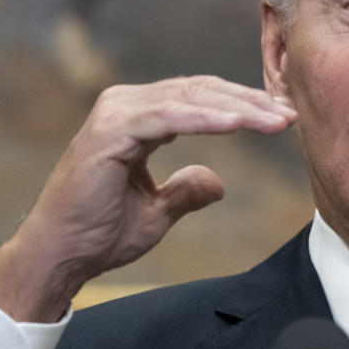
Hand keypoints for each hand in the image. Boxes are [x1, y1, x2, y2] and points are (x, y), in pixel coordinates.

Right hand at [0, 75, 296, 321]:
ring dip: (237, 109)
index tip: (281, 118)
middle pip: (201, 92)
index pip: (200, 98)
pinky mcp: (110, 130)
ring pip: (190, 98)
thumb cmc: (100, 234)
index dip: (243, 106)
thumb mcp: (158, 212)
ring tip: (275, 120)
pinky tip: (237, 123)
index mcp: (138, 117)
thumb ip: (186, 190)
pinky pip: (168, 116)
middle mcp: (126, 106)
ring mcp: (116, 113)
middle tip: (289, 114)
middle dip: (249, 103)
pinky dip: (205, 118)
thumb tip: (217, 182)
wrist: (60, 257)